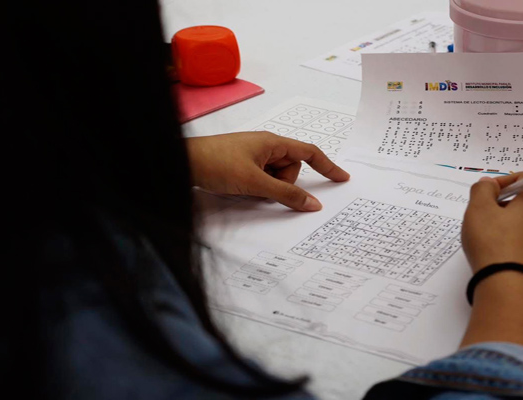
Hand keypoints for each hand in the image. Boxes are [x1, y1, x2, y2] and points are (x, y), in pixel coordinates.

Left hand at [186, 131, 349, 210]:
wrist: (181, 162)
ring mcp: (253, 156)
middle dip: (283, 184)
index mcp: (273, 142)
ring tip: (245, 187)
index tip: (342, 178)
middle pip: (291, 170)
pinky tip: (240, 188)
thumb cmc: (215, 163)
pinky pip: (262, 180)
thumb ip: (286, 195)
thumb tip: (312, 203)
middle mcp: (265, 146)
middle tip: (261, 187)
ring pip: (276, 178)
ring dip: (268, 188)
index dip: (327, 166)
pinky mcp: (242, 166)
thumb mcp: (255, 182)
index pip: (310, 153)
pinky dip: (257, 188)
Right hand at [461, 173, 522, 276]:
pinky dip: (521, 242)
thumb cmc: (493, 244)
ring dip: (515, 224)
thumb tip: (489, 184)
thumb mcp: (478, 209)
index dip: (502, 183)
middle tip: (487, 216)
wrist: (509, 287)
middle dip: (508, 204)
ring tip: (494, 236)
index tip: (486, 194)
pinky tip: (505, 252)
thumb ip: (482, 189)